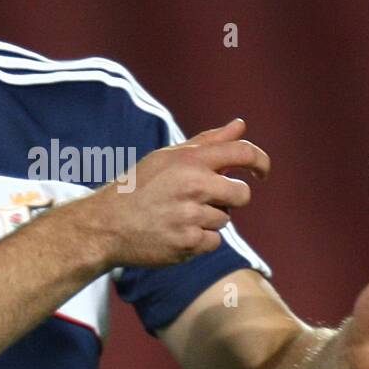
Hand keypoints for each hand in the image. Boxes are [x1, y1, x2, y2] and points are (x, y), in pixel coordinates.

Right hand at [80, 117, 269, 267]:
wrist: (106, 225)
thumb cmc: (139, 187)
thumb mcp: (168, 158)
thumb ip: (208, 142)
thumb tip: (240, 125)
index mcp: (189, 160)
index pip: (242, 152)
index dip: (261, 161)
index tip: (262, 171)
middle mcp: (193, 185)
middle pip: (242, 194)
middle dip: (231, 198)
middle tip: (206, 200)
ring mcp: (190, 216)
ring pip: (224, 220)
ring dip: (208, 220)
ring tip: (177, 216)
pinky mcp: (187, 243)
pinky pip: (214, 242)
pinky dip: (200, 240)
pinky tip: (176, 233)